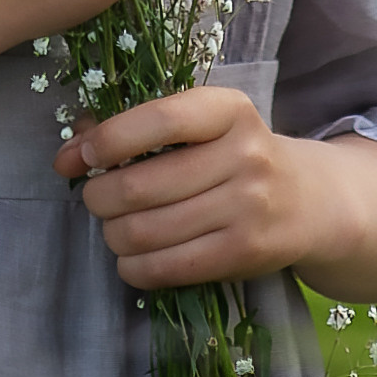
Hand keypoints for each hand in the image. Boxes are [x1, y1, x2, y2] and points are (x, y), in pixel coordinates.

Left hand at [53, 87, 319, 288]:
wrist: (306, 200)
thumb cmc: (236, 153)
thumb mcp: (202, 125)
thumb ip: (138, 126)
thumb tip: (70, 150)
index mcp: (228, 109)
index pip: (159, 119)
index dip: (109, 139)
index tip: (78, 155)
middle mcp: (242, 154)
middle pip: (139, 185)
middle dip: (99, 195)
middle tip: (95, 197)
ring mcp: (247, 207)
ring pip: (146, 231)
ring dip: (113, 234)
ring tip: (114, 227)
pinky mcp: (243, 254)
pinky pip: (167, 268)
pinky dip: (133, 267)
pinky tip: (131, 258)